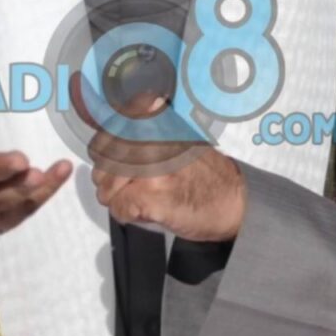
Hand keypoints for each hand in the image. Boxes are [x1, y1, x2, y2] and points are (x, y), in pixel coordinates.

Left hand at [71, 74, 246, 241]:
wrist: (234, 201)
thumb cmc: (205, 174)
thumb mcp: (176, 136)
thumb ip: (143, 131)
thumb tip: (106, 140)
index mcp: (156, 120)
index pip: (108, 131)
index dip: (107, 150)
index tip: (117, 158)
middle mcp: (152, 139)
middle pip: (102, 161)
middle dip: (109, 178)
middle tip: (131, 186)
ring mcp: (151, 167)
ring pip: (105, 186)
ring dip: (118, 198)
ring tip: (141, 199)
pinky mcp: (151, 194)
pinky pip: (118, 207)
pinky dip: (128, 215)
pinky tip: (146, 212)